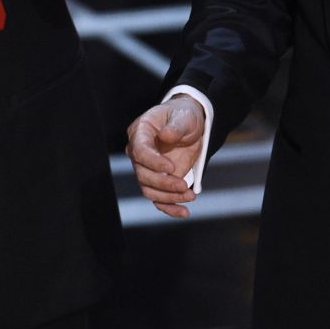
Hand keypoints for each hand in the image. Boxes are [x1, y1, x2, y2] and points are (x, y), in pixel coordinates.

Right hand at [126, 94, 205, 217]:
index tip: (172, 168)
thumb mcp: (184, 116)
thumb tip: (165, 136)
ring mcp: (147, 168)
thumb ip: (175, 126)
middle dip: (163, 183)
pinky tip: (183, 212)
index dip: (153, 162)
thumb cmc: (184, 116)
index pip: (140, 151)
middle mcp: (139, 153)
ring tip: (190, 195)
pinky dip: (169, 208)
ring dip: (169, 197)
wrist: (190, 125)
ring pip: (149, 190)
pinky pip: (158, 199)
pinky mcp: (158, 180)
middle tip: (184, 185)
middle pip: (142, 175)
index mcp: (140, 132)